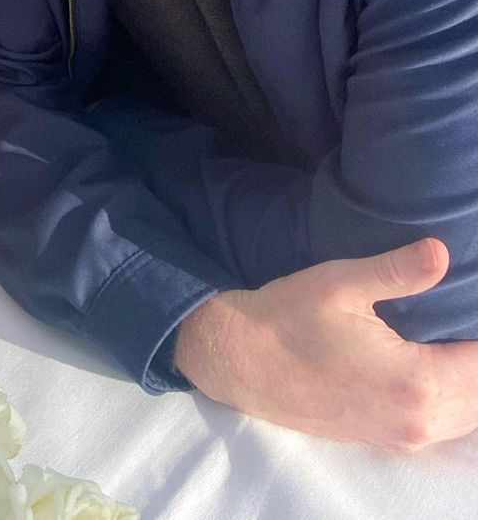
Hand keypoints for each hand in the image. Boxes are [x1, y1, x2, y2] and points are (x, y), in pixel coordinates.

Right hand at [175, 237, 477, 450]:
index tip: (471, 299)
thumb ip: (396, 271)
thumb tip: (441, 252)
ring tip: (453, 338)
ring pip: (468, 417)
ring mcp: (402, 437)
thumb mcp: (338, 284)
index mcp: (415, 383)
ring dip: (470, 380)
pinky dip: (457, 401)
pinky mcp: (387, 440)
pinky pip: (446, 427)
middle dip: (475, 354)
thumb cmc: (286, 318)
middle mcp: (418, 421)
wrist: (238, 361)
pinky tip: (441, 367)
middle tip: (463, 315)